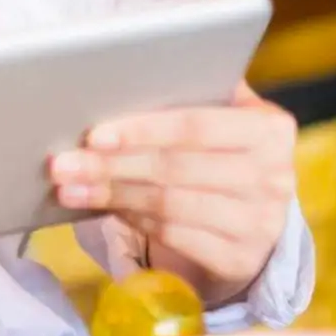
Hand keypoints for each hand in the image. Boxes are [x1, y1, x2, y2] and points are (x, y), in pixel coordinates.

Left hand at [49, 85, 296, 307]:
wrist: (259, 209)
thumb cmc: (222, 146)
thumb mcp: (221, 112)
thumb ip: (189, 93)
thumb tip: (118, 76)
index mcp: (269, 129)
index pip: (196, 127)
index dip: (142, 130)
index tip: (95, 135)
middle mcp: (274, 178)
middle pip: (174, 169)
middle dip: (110, 165)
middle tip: (62, 164)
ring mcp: (260, 224)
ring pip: (167, 205)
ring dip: (110, 194)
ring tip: (69, 187)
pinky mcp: (241, 259)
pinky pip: (173, 235)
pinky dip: (131, 218)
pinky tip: (103, 206)